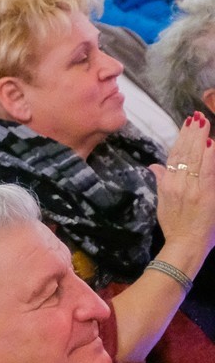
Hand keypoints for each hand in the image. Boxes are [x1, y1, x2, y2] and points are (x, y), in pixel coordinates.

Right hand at [152, 113, 214, 259]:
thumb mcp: (163, 204)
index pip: (173, 156)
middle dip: (191, 134)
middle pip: (184, 154)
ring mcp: (191, 189)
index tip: (187, 124)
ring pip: (194, 159)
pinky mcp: (204, 195)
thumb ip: (160, 182)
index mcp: (167, 185)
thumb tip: (154, 166)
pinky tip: (211, 143)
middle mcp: (177, 184)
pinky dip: (209, 156)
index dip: (180, 138)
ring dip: (199, 139)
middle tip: (196, 117)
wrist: (185, 245)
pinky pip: (207, 171)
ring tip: (203, 123)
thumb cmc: (175, 227)